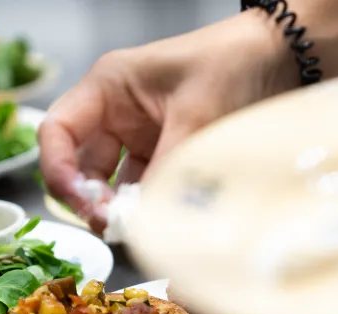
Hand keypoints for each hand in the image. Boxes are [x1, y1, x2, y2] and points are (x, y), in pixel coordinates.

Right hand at [39, 10, 296, 232]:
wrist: (278, 60)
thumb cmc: (232, 64)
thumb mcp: (195, 114)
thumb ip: (167, 166)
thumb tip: (146, 218)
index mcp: (109, 88)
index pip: (59, 132)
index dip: (59, 170)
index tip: (82, 204)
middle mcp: (118, 113)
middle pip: (84, 166)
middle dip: (92, 200)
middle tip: (114, 227)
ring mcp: (142, 135)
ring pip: (115, 182)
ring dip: (121, 208)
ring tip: (136, 230)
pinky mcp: (166, 152)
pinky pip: (146, 186)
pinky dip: (148, 205)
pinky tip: (157, 221)